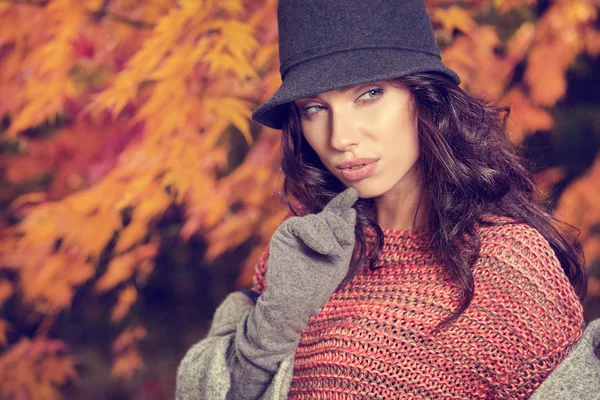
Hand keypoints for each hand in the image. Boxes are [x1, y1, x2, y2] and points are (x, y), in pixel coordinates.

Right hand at [230, 187, 358, 387]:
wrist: (296, 302)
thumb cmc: (319, 285)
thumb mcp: (340, 259)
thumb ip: (345, 236)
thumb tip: (350, 211)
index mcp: (322, 236)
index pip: (332, 214)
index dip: (341, 202)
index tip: (353, 193)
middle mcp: (308, 231)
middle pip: (328, 216)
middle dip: (339, 228)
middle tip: (344, 245)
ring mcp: (295, 232)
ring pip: (316, 220)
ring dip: (328, 234)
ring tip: (332, 252)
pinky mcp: (283, 234)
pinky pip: (301, 224)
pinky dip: (314, 234)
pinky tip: (323, 248)